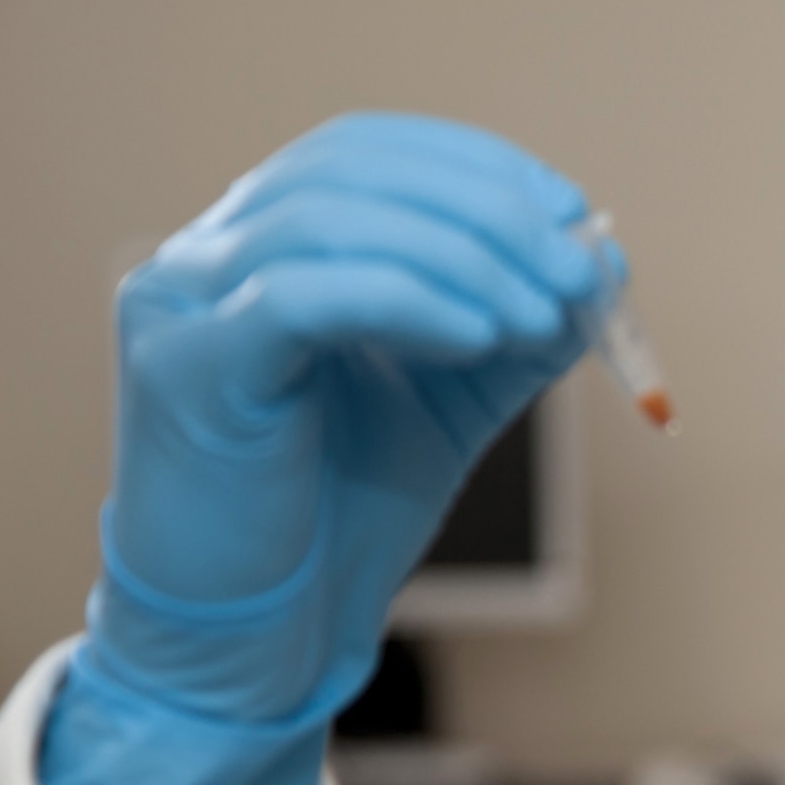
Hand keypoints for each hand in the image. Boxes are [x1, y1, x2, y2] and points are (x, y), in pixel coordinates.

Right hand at [41, 113, 615, 784]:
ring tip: (546, 310)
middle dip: (486, 212)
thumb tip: (600, 259)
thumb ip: (517, 330)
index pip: (369, 151)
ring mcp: (184, 300)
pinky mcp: (188, 365)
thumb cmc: (339, 517)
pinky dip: (406, 299)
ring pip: (331, 219)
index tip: (573, 211)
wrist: (260, 634)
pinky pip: (303, 296)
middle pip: (353, 171)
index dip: (478, 169)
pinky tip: (481, 334)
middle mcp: (210, 255)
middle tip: (577, 267)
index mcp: (265, 246)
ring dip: (463, 255)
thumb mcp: (452, 402)